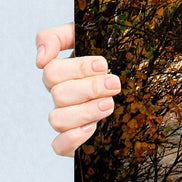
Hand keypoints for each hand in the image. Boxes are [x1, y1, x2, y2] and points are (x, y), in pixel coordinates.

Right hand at [36, 23, 119, 156]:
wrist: (140, 79)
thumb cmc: (112, 55)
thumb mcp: (88, 36)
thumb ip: (58, 37)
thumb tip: (40, 59)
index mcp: (63, 73)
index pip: (52, 71)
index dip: (77, 68)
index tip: (103, 64)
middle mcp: (63, 96)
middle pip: (58, 95)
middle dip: (90, 88)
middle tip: (114, 84)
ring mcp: (68, 118)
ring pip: (57, 119)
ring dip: (85, 111)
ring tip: (109, 105)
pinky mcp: (75, 140)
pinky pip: (59, 146)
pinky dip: (72, 138)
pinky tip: (92, 128)